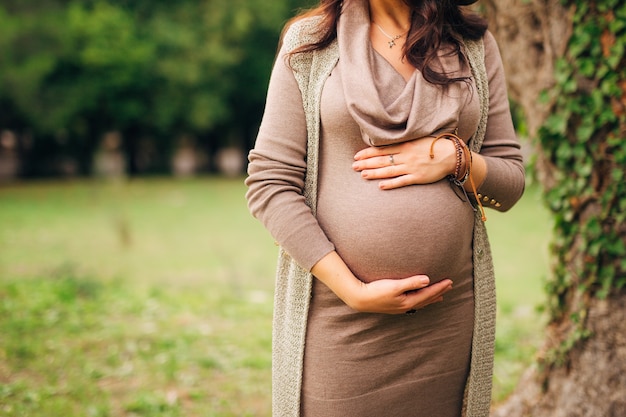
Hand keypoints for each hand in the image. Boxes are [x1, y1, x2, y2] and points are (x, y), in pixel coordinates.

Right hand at [310, 251, 452, 314]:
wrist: (360, 298)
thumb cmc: (376, 291)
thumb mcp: (394, 285)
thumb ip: (411, 282)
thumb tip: (427, 280)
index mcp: (408, 302)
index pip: (428, 294)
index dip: (439, 288)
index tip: (450, 282)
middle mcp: (405, 306)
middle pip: (426, 300)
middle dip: (438, 293)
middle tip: (449, 286)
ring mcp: (400, 307)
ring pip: (420, 303)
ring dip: (430, 298)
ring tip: (439, 296)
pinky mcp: (394, 305)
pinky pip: (413, 304)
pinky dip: (420, 300)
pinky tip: (418, 299)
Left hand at [352, 137, 455, 189]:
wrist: (451, 155)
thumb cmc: (433, 146)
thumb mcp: (417, 139)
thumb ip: (402, 142)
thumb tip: (387, 144)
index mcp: (405, 145)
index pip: (382, 149)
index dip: (368, 153)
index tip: (357, 156)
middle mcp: (406, 156)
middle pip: (382, 160)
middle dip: (366, 164)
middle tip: (353, 167)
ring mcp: (411, 167)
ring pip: (389, 171)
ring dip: (375, 173)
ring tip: (363, 175)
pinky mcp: (417, 178)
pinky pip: (401, 181)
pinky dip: (391, 184)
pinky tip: (380, 186)